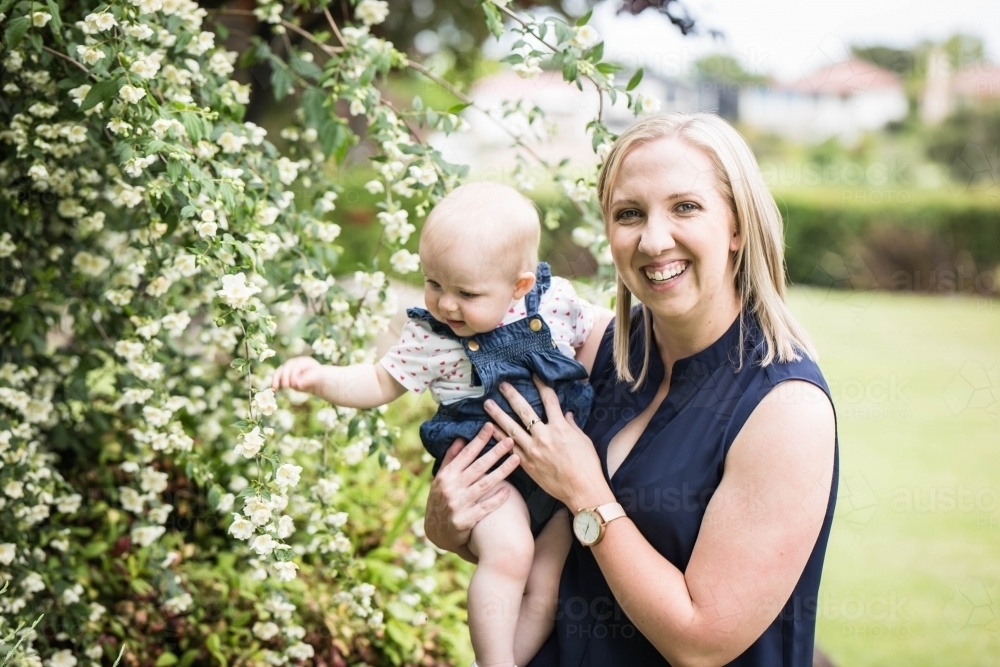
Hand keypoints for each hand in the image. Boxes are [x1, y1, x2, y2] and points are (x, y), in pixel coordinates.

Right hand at [271, 356, 322, 393]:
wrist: (317, 380)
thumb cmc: (318, 378)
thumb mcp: (315, 378)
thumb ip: (307, 380)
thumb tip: (297, 384)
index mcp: (303, 361)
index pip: (295, 367)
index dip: (293, 375)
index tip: (294, 385)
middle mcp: (294, 363)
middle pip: (286, 367)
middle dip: (284, 377)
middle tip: (286, 386)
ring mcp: (289, 368)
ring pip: (279, 372)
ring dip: (276, 380)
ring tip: (275, 388)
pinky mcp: (285, 375)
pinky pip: (277, 377)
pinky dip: (275, 383)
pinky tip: (274, 390)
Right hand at [423, 423, 520, 557]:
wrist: (435, 533)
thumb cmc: (441, 501)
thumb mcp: (440, 479)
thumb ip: (451, 459)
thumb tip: (461, 439)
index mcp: (446, 475)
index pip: (465, 454)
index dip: (478, 440)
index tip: (491, 427)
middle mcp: (450, 488)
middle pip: (477, 467)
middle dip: (495, 452)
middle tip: (510, 440)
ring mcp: (457, 504)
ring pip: (483, 484)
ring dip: (502, 471)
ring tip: (516, 460)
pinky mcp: (464, 520)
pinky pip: (483, 508)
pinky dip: (495, 499)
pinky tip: (508, 490)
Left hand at [484, 376, 613, 510]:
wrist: (582, 490)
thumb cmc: (588, 466)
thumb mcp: (583, 441)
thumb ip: (572, 426)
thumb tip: (566, 415)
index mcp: (560, 427)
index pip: (549, 399)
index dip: (541, 384)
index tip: (533, 374)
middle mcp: (544, 436)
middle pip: (524, 411)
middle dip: (511, 396)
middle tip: (501, 386)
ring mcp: (533, 450)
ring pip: (511, 428)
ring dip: (498, 415)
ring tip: (487, 405)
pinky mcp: (527, 464)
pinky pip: (510, 448)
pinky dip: (500, 439)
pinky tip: (491, 431)